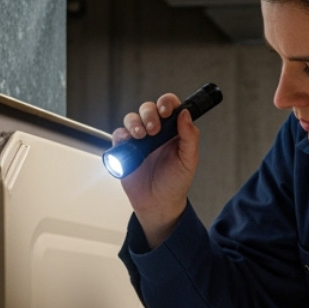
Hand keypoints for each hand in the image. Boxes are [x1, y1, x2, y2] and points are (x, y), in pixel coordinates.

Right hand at [111, 92, 199, 247]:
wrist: (158, 204)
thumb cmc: (175, 183)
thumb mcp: (189, 160)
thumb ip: (190, 136)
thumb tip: (186, 115)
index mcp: (173, 131)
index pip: (169, 107)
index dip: (166, 103)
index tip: (166, 111)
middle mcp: (155, 132)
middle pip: (148, 109)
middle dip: (149, 114)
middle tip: (153, 129)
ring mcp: (139, 140)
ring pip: (132, 119)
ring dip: (134, 123)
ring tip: (140, 136)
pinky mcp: (125, 150)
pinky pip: (119, 135)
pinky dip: (121, 135)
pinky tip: (128, 142)